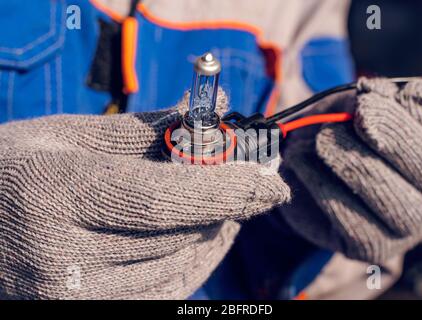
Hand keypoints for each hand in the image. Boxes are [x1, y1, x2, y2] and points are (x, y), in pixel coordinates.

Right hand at [0, 91, 289, 298]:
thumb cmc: (21, 169)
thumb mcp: (75, 136)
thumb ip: (148, 130)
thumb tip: (214, 110)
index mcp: (56, 195)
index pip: (161, 199)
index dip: (224, 189)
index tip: (271, 182)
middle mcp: (62, 258)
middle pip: (178, 235)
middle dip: (224, 206)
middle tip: (248, 182)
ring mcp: (74, 299)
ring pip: (178, 266)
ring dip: (211, 232)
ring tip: (220, 205)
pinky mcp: (89, 316)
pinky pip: (168, 291)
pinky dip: (195, 262)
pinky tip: (202, 237)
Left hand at [282, 78, 421, 262]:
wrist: (302, 169)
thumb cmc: (334, 130)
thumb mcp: (346, 105)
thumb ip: (365, 98)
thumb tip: (370, 96)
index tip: (375, 96)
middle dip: (392, 138)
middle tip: (352, 117)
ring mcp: (409, 224)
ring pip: (400, 205)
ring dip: (355, 166)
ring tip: (321, 140)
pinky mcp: (374, 247)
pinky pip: (358, 227)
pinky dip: (326, 190)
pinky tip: (301, 164)